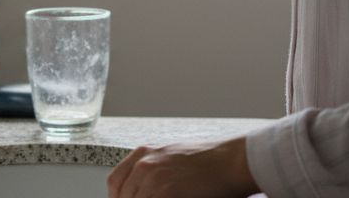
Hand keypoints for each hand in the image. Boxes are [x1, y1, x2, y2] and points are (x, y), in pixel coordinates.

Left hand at [107, 137, 258, 197]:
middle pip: (122, 197)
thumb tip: (144, 192)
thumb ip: (155, 173)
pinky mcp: (163, 191)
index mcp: (144, 154)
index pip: (115, 184)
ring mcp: (152, 177)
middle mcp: (143, 163)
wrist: (233, 161)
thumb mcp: (174, 160)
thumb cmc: (212, 161)